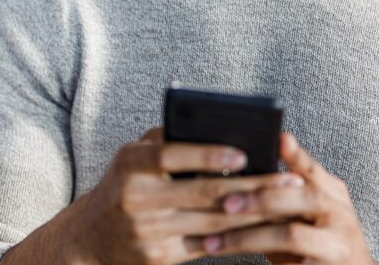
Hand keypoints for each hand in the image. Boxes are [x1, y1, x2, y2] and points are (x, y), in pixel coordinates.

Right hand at [10, 128, 305, 264]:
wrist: (90, 239)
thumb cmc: (123, 186)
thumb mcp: (132, 158)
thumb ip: (164, 140)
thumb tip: (211, 126)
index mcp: (129, 165)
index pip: (170, 155)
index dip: (206, 154)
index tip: (242, 153)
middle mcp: (136, 198)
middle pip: (203, 192)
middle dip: (252, 186)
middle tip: (288, 180)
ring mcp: (148, 231)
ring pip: (213, 222)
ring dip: (255, 213)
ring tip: (285, 204)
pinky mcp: (159, 258)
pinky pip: (207, 244)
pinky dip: (237, 235)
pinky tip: (263, 227)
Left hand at [201, 133, 374, 264]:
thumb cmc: (318, 240)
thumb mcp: (306, 211)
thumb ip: (283, 190)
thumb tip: (239, 170)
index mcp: (332, 193)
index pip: (312, 168)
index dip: (296, 154)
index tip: (279, 139)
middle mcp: (339, 214)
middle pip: (304, 197)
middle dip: (261, 198)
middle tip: (226, 203)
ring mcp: (337, 244)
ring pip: (290, 234)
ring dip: (247, 237)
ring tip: (215, 243)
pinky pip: (290, 264)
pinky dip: (260, 262)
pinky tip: (234, 263)